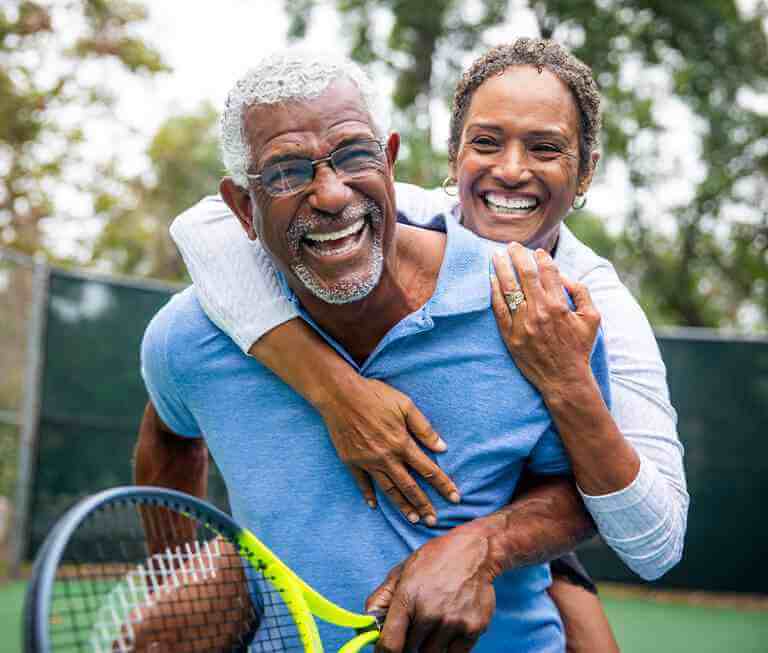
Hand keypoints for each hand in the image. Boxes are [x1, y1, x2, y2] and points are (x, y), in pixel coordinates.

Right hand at [318, 377, 460, 524]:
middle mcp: (386, 457)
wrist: (339, 395)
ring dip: (402, 506)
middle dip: (424, 505)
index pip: (428, 470)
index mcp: (402, 443)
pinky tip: (374, 506)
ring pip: (388, 489)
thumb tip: (442, 448)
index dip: (443, 485)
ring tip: (413, 520)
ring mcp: (367, 462)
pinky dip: (368, 495)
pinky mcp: (351, 461)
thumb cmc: (375, 395)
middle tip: (434, 521)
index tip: (455, 498)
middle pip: (410, 487)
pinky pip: (362, 483)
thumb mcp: (405, 405)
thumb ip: (424, 428)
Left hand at [365, 530, 496, 652]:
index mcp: (407, 598)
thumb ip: (381, 598)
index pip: (390, 644)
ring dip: (429, 646)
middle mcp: (429, 613)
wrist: (474, 551)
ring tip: (433, 624)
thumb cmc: (435, 559)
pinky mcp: (473, 628)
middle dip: (409, 642)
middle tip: (416, 627)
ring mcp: (453, 623)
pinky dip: (450, 648)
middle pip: (411, 650)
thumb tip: (366, 624)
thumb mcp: (402, 571)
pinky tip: (449, 628)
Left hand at [491, 242, 600, 399]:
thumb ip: (582, 293)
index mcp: (560, 305)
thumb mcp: (592, 319)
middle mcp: (540, 312)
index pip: (548, 272)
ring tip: (495, 255)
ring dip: (501, 268)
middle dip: (518, 255)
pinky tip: (492, 279)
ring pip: (509, 288)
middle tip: (512, 245)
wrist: (564, 379)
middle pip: (525, 275)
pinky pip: (499, 309)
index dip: (541, 258)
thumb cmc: (579, 348)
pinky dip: (494, 292)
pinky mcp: (511, 336)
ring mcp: (523, 324)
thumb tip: (565, 276)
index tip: (536, 251)